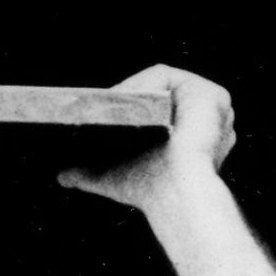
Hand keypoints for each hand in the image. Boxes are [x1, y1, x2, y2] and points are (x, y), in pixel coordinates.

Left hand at [58, 65, 234, 213]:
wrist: (176, 195)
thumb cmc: (150, 191)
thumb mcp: (113, 179)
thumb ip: (87, 174)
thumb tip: (60, 176)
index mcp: (185, 133)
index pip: (154, 105)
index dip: (127, 107)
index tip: (103, 113)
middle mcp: (202, 118)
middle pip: (160, 94)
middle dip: (130, 99)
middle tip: (101, 105)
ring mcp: (213, 108)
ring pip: (164, 87)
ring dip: (138, 93)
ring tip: (112, 103)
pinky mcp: (216, 97)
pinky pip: (173, 79)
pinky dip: (150, 86)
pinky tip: (132, 100)